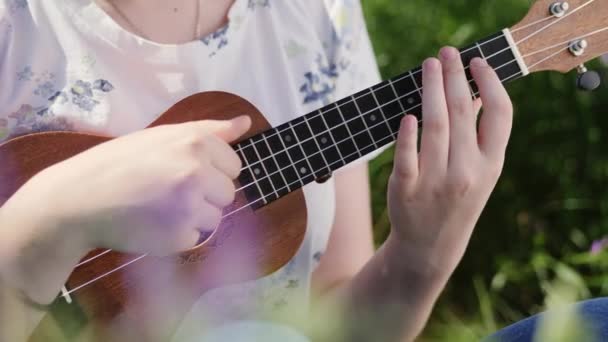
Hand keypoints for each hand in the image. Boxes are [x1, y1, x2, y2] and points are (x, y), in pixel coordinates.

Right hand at [1, 116, 249, 302]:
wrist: (79, 198)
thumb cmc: (121, 162)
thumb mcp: (163, 135)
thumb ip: (210, 131)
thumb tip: (246, 123)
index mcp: (195, 142)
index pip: (234, 165)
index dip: (211, 170)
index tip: (183, 171)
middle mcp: (197, 171)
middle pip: (228, 193)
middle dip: (206, 195)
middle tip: (168, 191)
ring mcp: (190, 206)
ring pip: (215, 217)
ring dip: (194, 217)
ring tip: (159, 208)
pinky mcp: (180, 236)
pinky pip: (195, 238)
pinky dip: (178, 236)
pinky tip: (152, 224)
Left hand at [387, 47, 512, 277]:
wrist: (430, 246)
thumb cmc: (457, 200)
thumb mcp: (479, 173)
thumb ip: (480, 136)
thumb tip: (475, 91)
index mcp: (490, 165)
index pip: (500, 116)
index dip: (490, 83)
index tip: (477, 62)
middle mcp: (466, 172)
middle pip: (463, 112)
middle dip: (454, 76)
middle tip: (446, 52)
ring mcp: (435, 182)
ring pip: (434, 125)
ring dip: (431, 90)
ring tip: (429, 66)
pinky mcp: (405, 189)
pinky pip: (406, 155)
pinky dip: (407, 133)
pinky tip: (408, 114)